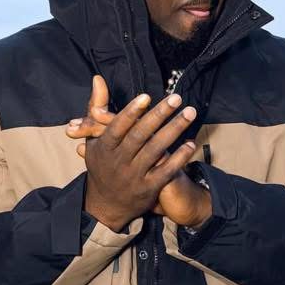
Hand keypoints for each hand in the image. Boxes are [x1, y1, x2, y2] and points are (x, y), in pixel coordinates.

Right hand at [73, 75, 199, 231]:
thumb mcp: (93, 139)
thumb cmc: (102, 165)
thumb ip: (97, 108)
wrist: (105, 206)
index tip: (146, 97)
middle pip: (140, 136)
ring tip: (189, 113)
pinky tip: (190, 143)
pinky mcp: (148, 189)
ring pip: (155, 151)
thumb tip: (98, 78)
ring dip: (174, 130)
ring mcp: (134, 176)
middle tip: (176, 98)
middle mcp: (119, 162)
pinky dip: (179, 158)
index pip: (117, 128)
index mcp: (104, 148)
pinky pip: (166, 171)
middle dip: (159, 115)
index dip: (131, 112)